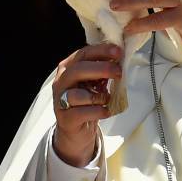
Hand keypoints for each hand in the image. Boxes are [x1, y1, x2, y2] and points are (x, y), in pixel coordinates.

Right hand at [52, 43, 121, 166]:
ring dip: (98, 96)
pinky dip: (98, 111)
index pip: (83, 54)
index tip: (118, 51)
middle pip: (78, 70)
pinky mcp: (66, 119)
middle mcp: (61, 82)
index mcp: (68, 68)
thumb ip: (103, 70)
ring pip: (77, 94)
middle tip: (119, 71)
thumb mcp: (95, 82)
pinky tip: (106, 111)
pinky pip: (82, 113)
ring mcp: (60, 101)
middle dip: (101, 68)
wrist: (76, 129)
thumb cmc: (87, 100)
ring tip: (108, 99)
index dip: (101, 51)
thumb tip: (120, 60)